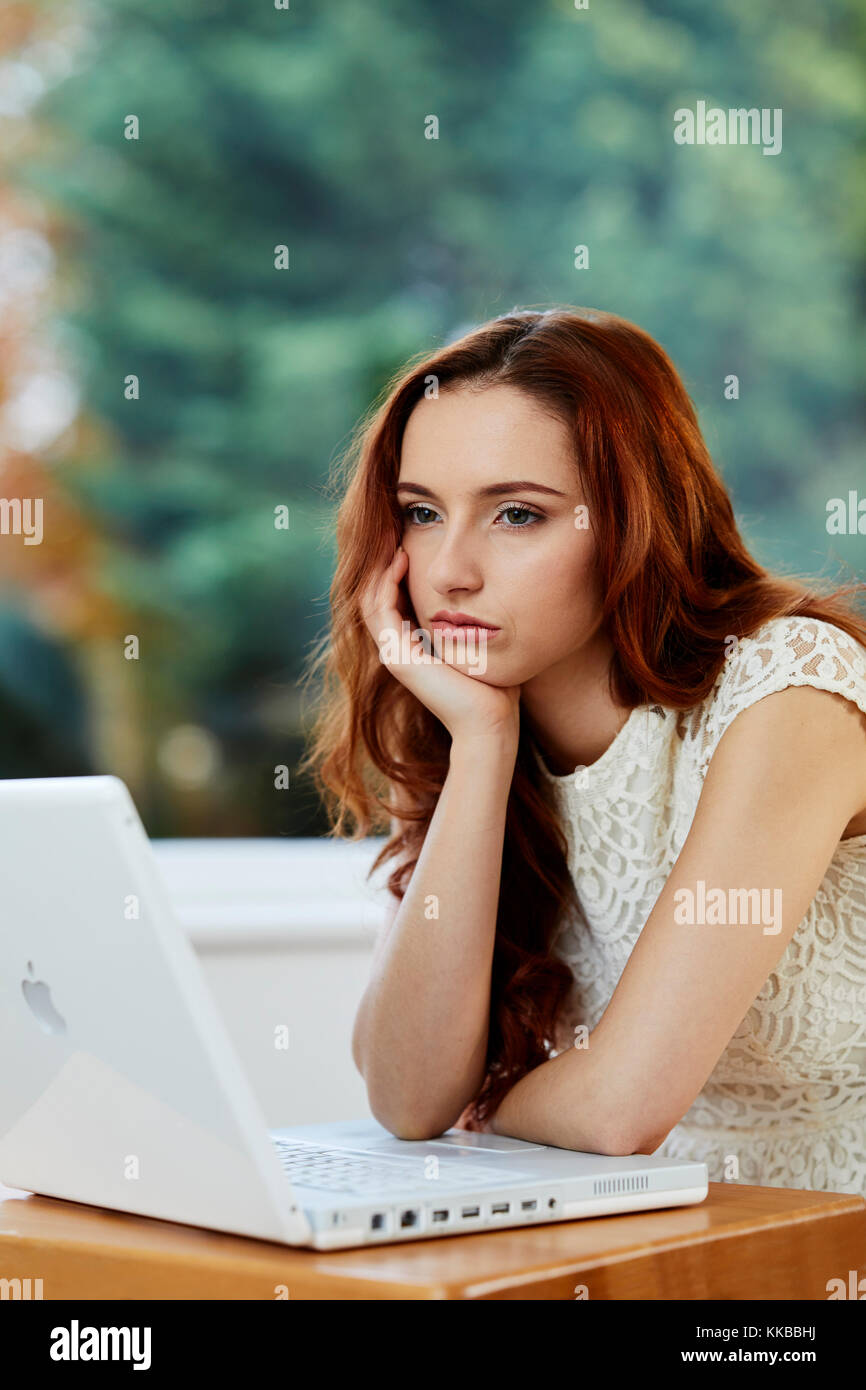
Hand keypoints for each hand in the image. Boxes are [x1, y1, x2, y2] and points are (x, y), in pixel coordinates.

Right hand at [360, 542, 521, 743]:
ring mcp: (393, 653)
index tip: (408, 534)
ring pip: (370, 598)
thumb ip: (475, 618)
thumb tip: (488, 589)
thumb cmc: (495, 685)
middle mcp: (396, 649)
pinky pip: (380, 610)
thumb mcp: (480, 640)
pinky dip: (387, 582)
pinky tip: (402, 558)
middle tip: (391, 523)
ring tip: (392, 534)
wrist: (491, 720)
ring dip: (379, 564)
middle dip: (382, 558)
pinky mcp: (397, 657)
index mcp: (412, 646)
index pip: (391, 597)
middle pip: (375, 593)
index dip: (395, 565)